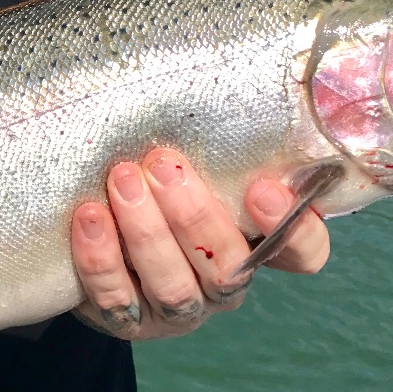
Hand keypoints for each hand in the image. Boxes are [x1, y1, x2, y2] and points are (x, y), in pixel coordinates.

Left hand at [70, 148, 329, 339]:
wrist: (98, 238)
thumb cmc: (161, 186)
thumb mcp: (198, 164)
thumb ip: (218, 143)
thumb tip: (223, 69)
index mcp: (255, 246)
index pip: (303, 253)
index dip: (293, 229)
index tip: (264, 186)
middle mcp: (223, 285)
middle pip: (229, 269)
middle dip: (195, 216)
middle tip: (163, 164)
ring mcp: (177, 311)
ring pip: (174, 288)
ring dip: (147, 232)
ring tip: (123, 180)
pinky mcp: (126, 321)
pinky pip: (115, 299)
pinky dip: (101, 258)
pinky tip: (89, 215)